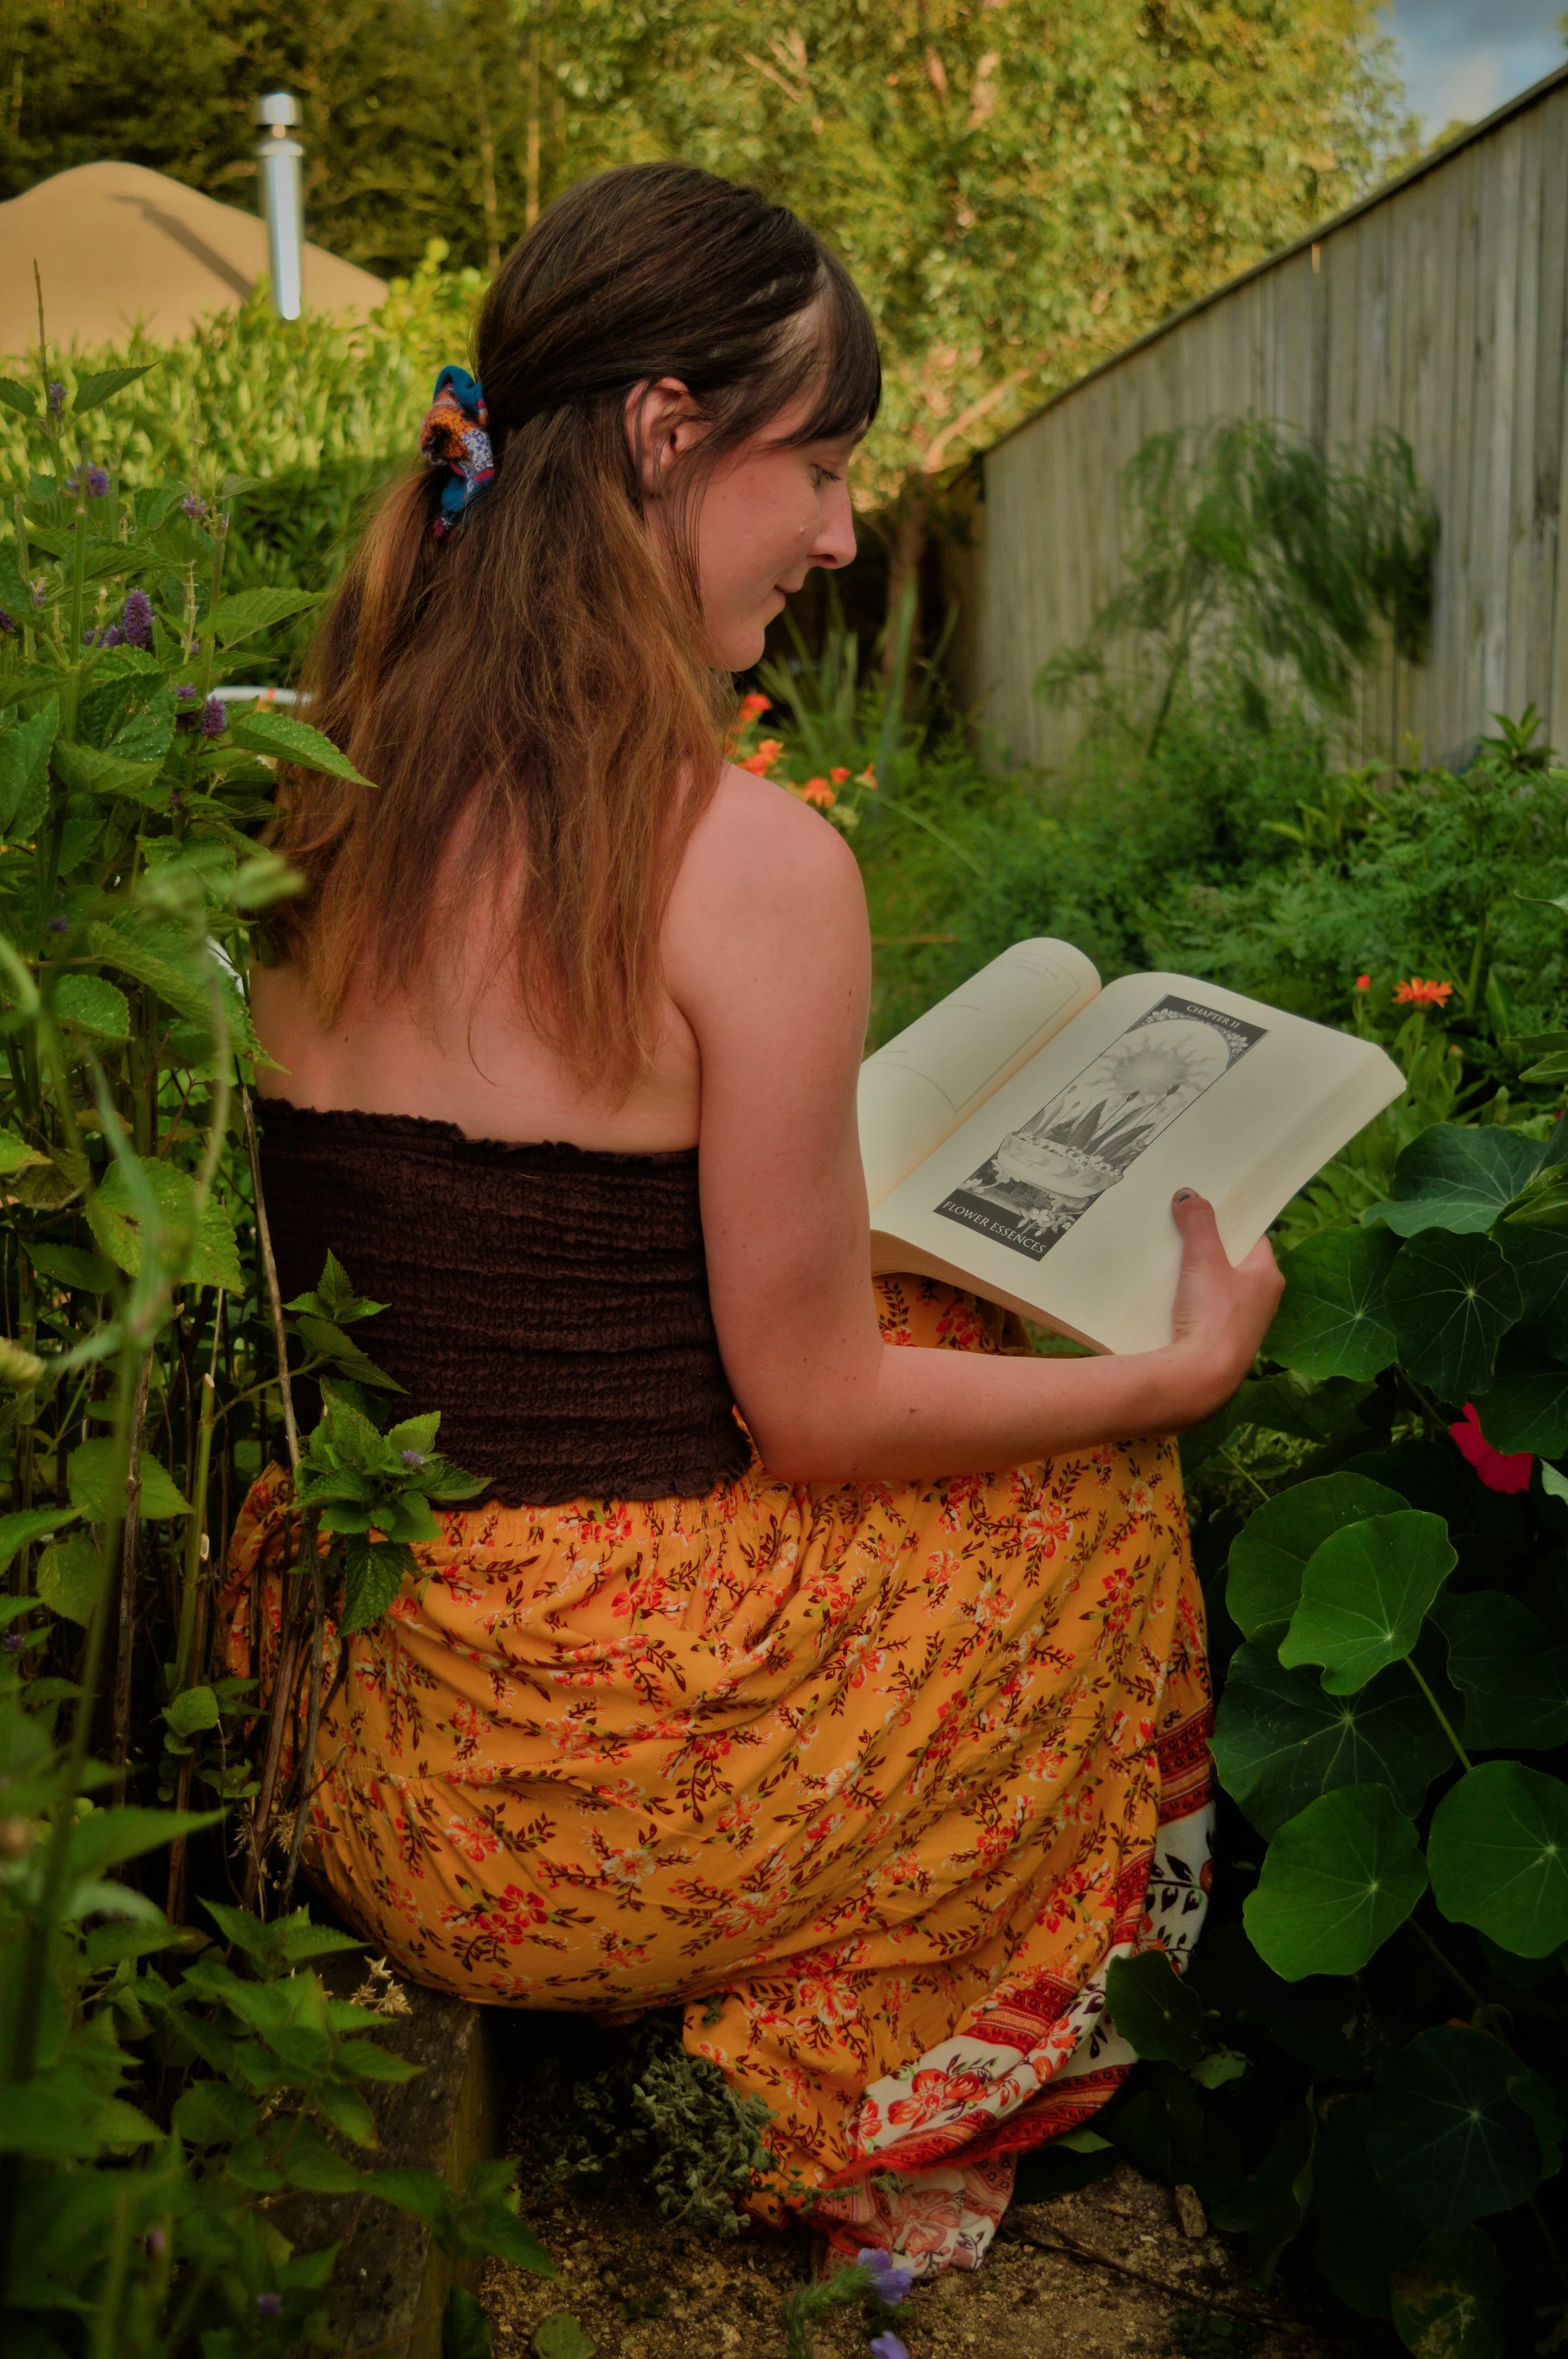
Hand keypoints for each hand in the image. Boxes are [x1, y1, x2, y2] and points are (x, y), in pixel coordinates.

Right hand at [1161, 1190, 1283, 1424]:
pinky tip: (1170, 1295)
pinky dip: (1191, 1299)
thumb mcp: (1204, 1260)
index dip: (1231, 1222)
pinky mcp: (1221, 1341)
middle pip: (1233, 1261)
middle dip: (1208, 1247)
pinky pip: (1206, 1310)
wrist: (1202, 1378)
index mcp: (1268, 1276)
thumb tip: (1189, 1196)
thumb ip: (1198, 1225)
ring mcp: (1242, 1323)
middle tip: (1182, 1230)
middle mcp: (1262, 1300)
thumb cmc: (1214, 1317)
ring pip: (1218, 1287)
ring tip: (1171, 1259)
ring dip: (1197, 1275)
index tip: (1207, 1209)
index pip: (1253, 1238)